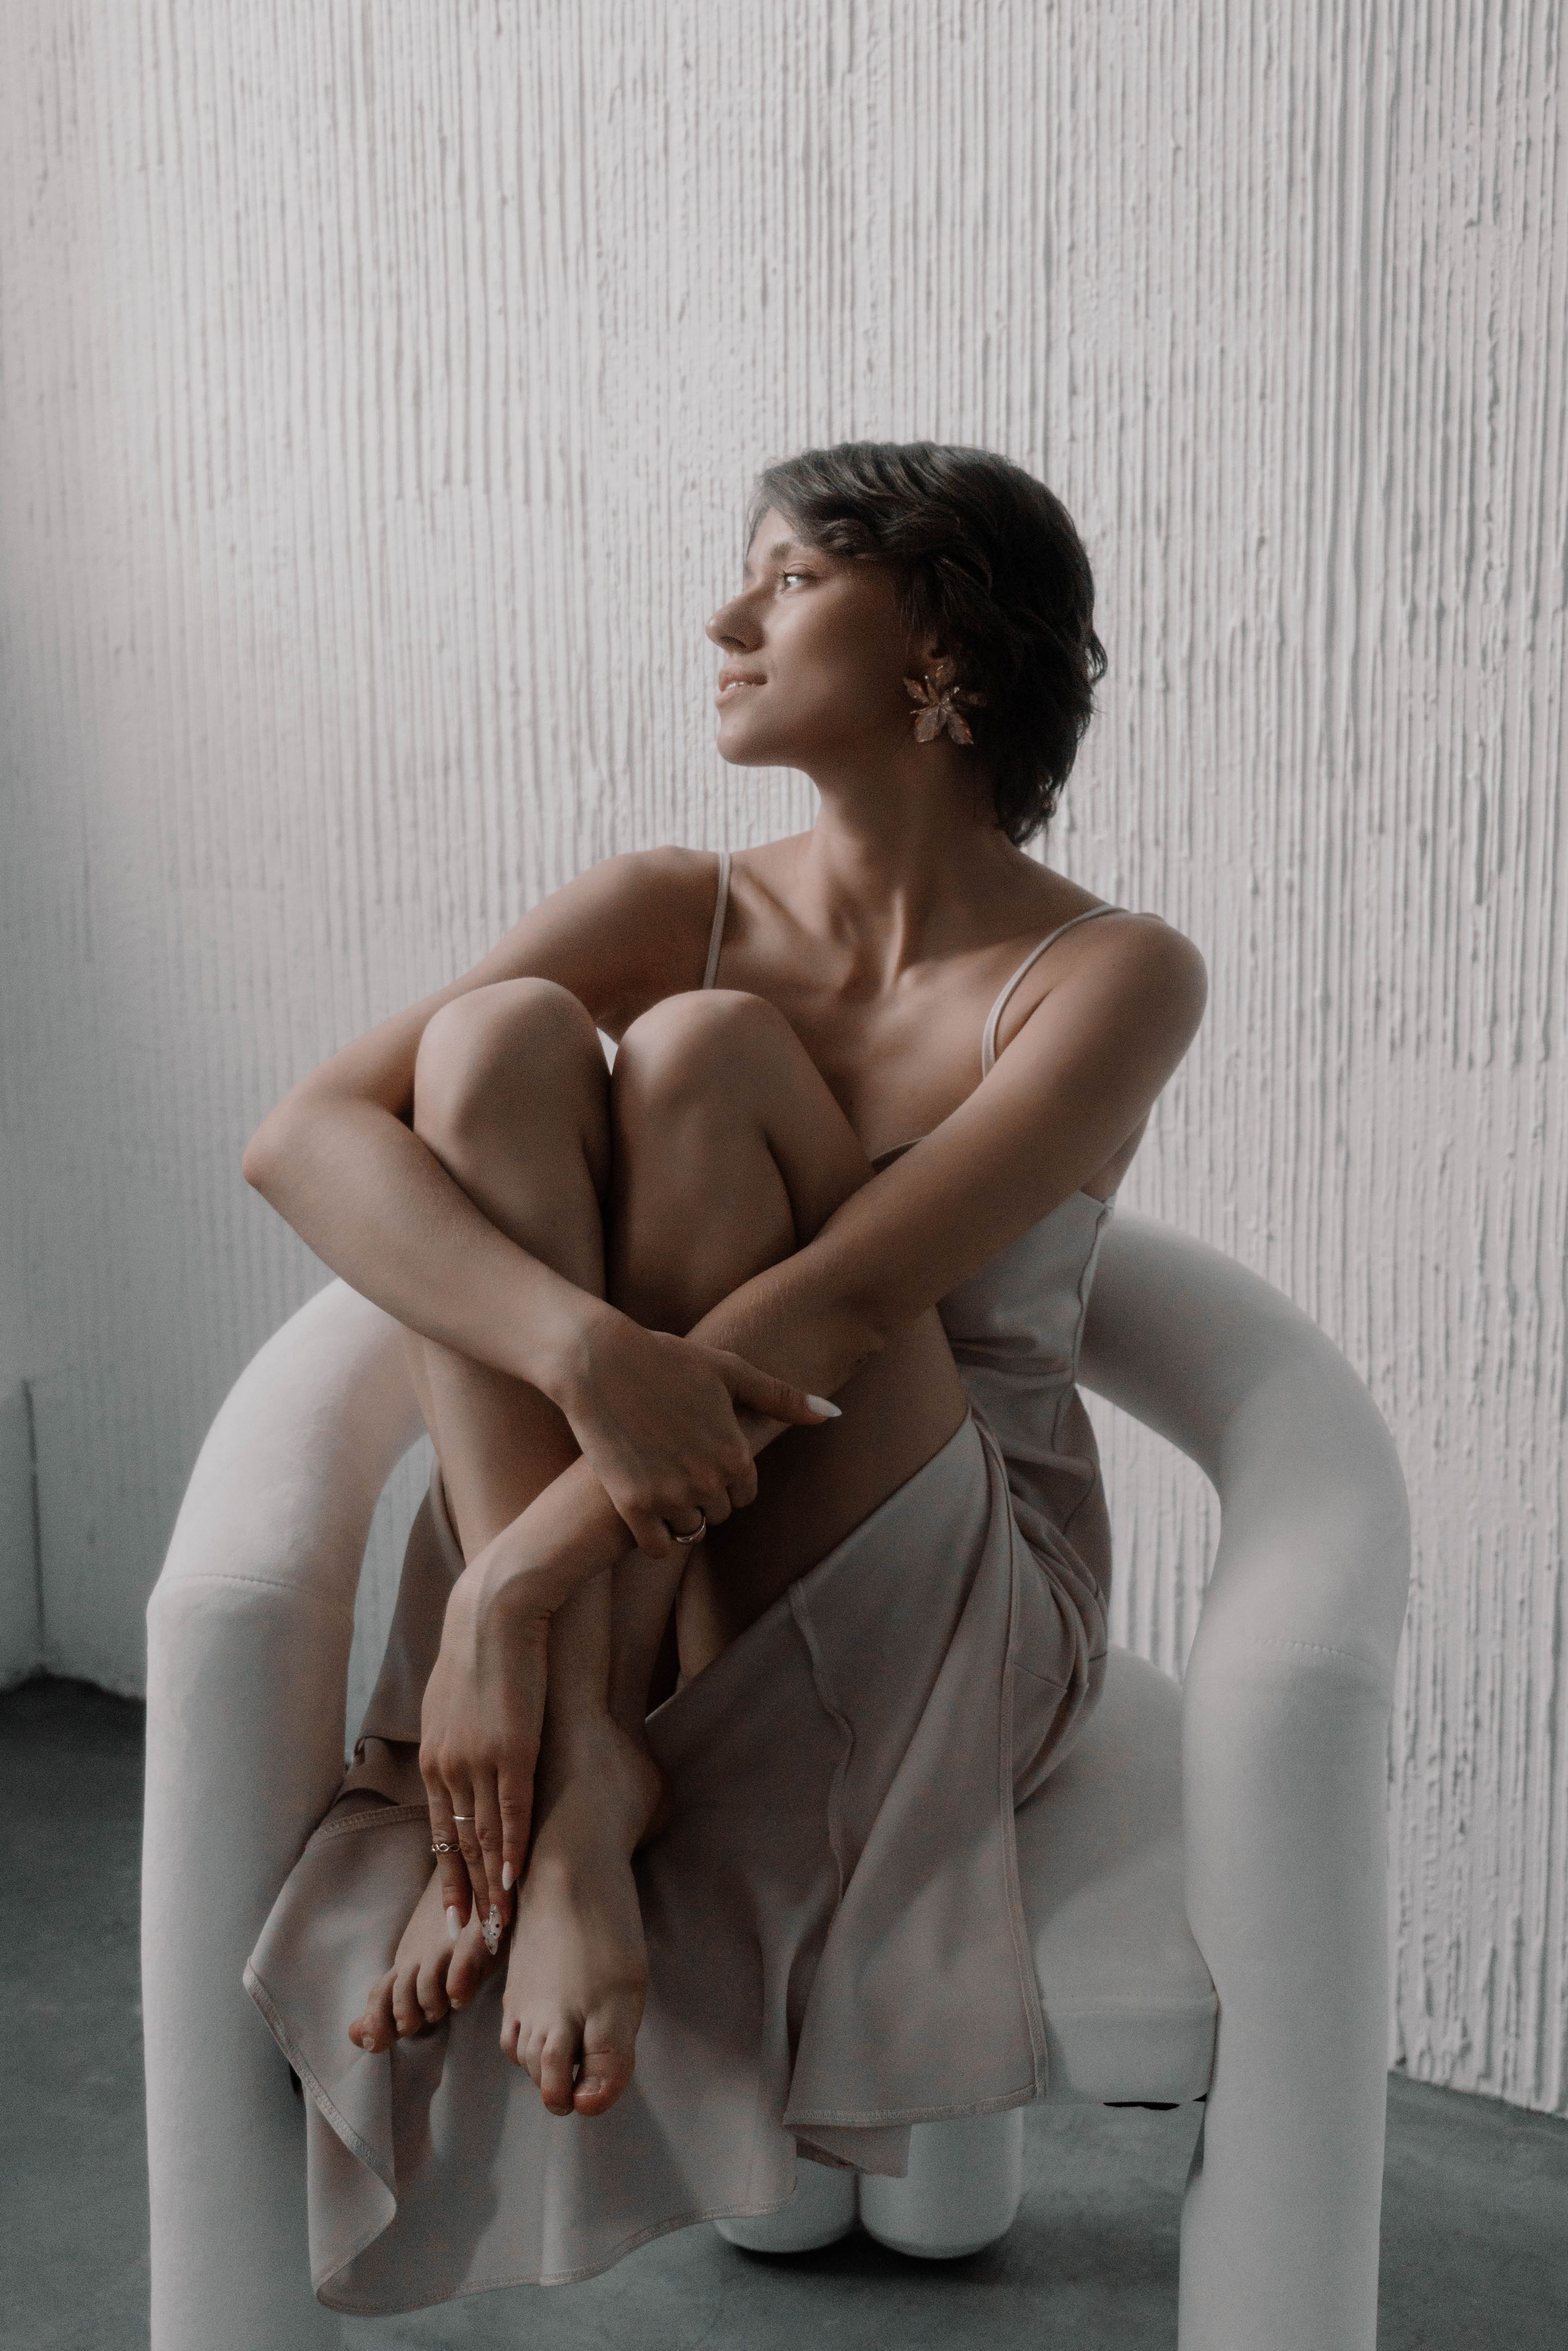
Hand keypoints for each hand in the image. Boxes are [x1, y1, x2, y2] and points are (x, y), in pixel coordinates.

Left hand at [420, 1572, 548, 1936]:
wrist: (493, 1608)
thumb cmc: (481, 1645)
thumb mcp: (455, 1697)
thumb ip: (462, 1733)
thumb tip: (474, 1750)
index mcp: (434, 1757)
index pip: (441, 1832)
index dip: (451, 1876)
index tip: (457, 1915)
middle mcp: (447, 1767)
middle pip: (456, 1846)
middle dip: (466, 1897)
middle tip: (470, 1944)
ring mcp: (477, 1761)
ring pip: (481, 1839)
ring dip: (490, 1887)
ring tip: (496, 1929)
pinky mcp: (511, 1750)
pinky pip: (511, 1813)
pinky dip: (513, 1851)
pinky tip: (516, 1881)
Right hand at [553, 1305, 839, 1556]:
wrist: (598, 1362)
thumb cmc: (667, 1359)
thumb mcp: (730, 1370)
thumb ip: (782, 1398)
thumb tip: (834, 1413)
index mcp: (736, 1453)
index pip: (745, 1494)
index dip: (725, 1477)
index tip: (701, 1455)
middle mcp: (708, 1481)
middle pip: (718, 1512)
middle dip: (702, 1495)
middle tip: (675, 1464)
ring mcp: (670, 1495)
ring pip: (689, 1529)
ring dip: (677, 1513)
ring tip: (656, 1479)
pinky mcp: (633, 1505)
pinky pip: (657, 1547)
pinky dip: (654, 1536)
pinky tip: (643, 1509)